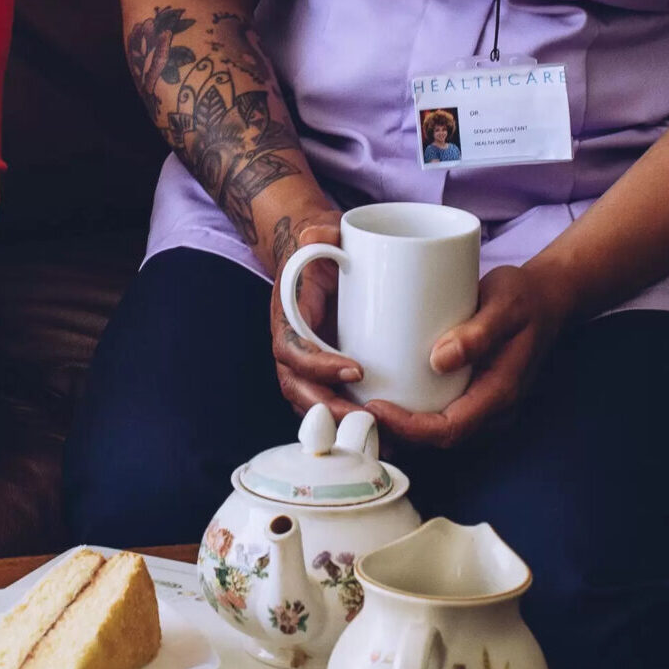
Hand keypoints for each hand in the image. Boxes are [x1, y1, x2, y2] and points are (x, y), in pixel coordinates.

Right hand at [269, 215, 366, 420]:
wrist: (314, 257)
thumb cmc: (322, 249)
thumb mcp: (322, 235)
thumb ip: (321, 232)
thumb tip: (316, 236)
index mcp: (286, 317)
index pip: (293, 351)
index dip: (319, 366)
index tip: (356, 371)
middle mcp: (291, 346)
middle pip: (298, 390)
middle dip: (331, 411)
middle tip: (370, 421)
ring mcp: (307, 364)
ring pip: (313, 405)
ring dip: (341, 424)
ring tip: (380, 436)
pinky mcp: (326, 372)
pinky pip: (330, 405)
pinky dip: (349, 423)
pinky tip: (382, 435)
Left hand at [366, 261, 573, 449]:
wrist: (546, 298)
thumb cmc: (524, 297)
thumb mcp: (505, 305)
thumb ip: (478, 333)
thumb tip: (440, 360)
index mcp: (501, 392)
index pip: (450, 428)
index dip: (410, 427)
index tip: (374, 408)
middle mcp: (493, 408)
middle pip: (440, 437)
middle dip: (398, 432)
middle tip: (355, 408)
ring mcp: (484, 403)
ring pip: (439, 429)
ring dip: (402, 426)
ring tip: (360, 404)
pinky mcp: (473, 391)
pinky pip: (441, 411)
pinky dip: (412, 411)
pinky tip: (383, 394)